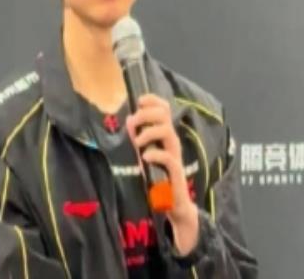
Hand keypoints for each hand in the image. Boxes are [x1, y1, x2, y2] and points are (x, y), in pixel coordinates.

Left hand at [126, 93, 198, 254]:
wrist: (172, 203)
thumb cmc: (157, 176)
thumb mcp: (144, 153)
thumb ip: (137, 137)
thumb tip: (128, 121)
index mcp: (164, 134)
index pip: (164, 109)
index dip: (153, 100)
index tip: (139, 100)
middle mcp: (171, 141)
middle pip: (165, 115)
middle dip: (146, 114)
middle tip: (132, 123)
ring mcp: (174, 155)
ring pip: (168, 131)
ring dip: (149, 132)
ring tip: (137, 141)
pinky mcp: (175, 171)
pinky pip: (169, 157)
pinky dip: (155, 153)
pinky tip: (145, 157)